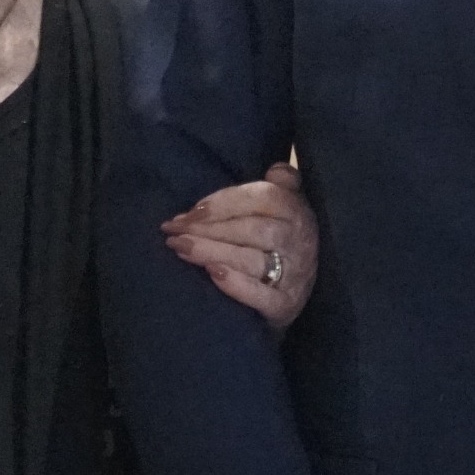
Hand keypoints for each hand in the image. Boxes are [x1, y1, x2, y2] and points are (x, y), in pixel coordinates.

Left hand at [168, 165, 318, 328]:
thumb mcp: (285, 206)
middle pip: (252, 230)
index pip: (262, 198)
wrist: (296, 290)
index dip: (223, 202)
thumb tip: (276, 169)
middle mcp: (300, 241)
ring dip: (211, 252)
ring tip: (180, 248)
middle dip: (208, 229)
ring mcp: (295, 275)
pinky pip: (262, 296)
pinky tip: (211, 274)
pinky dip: (236, 285)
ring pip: (252, 260)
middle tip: (174, 231)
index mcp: (297, 211)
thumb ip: (281, 183)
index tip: (191, 211)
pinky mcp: (287, 305)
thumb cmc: (278, 240)